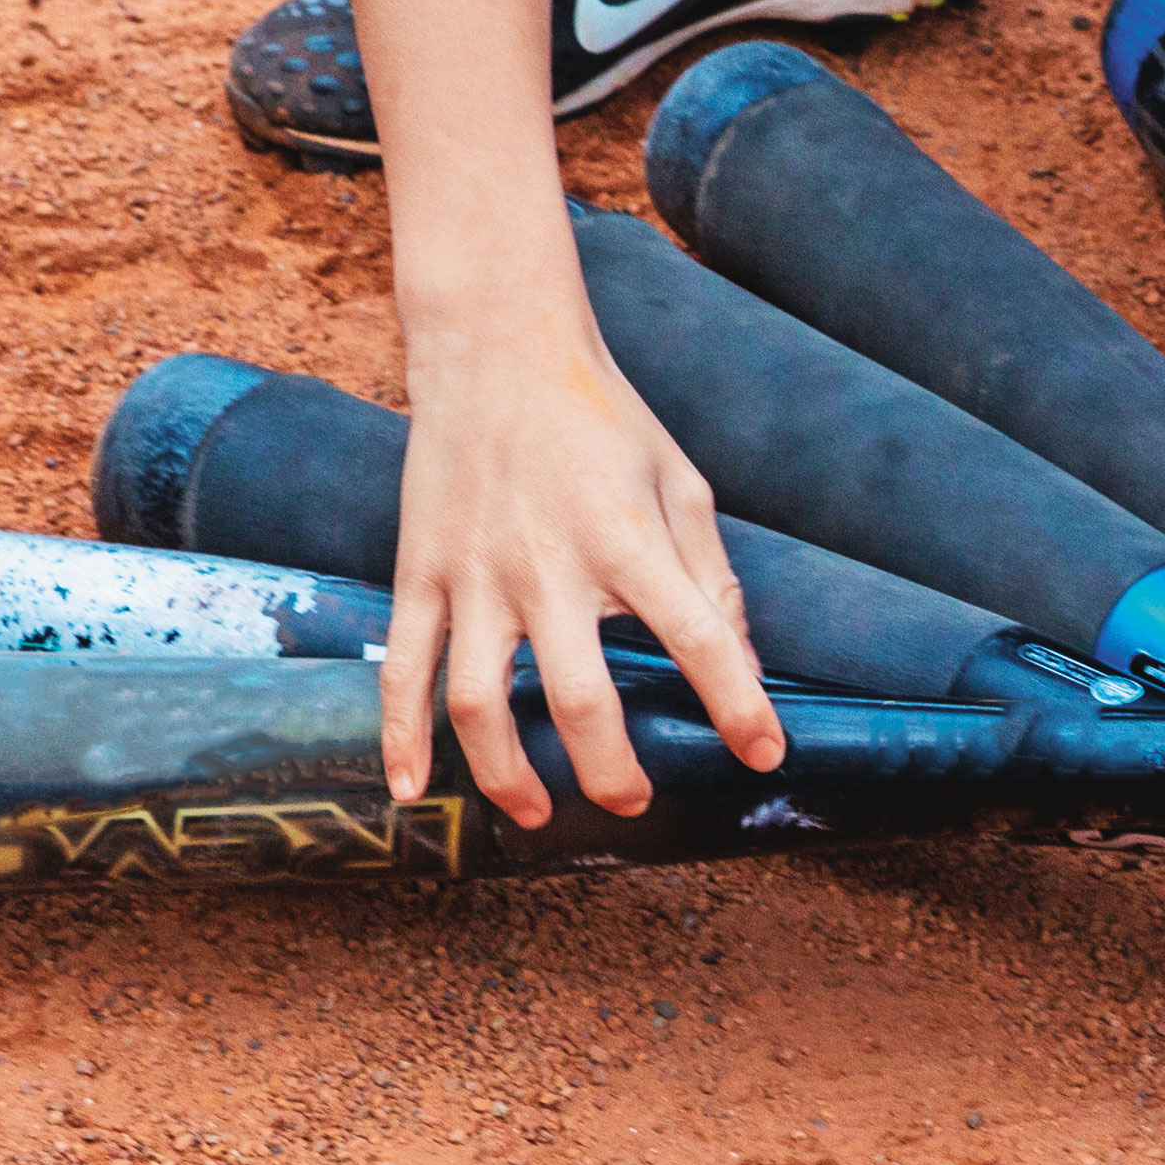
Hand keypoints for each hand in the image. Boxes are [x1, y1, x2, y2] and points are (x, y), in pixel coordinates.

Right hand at [381, 319, 783, 822]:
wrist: (497, 348)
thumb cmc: (603, 418)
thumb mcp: (680, 484)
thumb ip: (711, 576)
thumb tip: (743, 662)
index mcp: (627, 538)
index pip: (698, 639)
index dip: (739, 707)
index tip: (765, 756)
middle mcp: (548, 564)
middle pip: (578, 697)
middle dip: (611, 770)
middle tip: (634, 803)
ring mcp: (473, 572)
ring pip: (478, 701)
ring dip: (507, 773)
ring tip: (538, 815)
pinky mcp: (419, 570)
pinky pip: (401, 668)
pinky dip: (399, 737)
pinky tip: (412, 790)